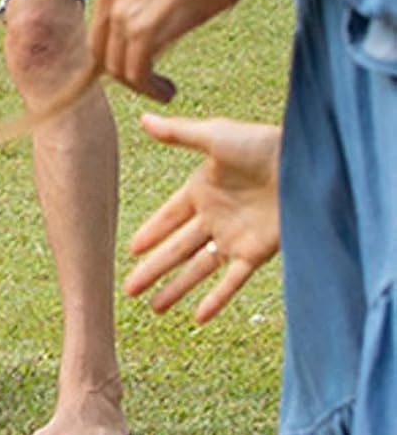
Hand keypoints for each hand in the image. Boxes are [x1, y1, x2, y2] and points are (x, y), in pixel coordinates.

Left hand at [92, 0, 237, 101]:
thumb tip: (154, 26)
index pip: (100, 22)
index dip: (114, 47)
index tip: (134, 60)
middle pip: (100, 47)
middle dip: (121, 70)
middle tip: (145, 81)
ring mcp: (120, 10)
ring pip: (115, 65)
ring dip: (138, 84)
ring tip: (162, 90)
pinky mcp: (140, 30)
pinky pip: (135, 71)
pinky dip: (149, 88)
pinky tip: (167, 91)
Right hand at [124, 112, 280, 323]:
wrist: (307, 162)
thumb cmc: (263, 144)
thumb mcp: (214, 136)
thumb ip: (178, 134)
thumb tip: (142, 118)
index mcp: (201, 190)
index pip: (167, 217)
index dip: (149, 233)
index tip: (130, 251)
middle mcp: (215, 217)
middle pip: (176, 249)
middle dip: (152, 270)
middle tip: (128, 290)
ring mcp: (235, 237)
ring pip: (198, 268)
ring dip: (176, 288)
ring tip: (154, 307)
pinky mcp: (257, 252)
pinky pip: (232, 280)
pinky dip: (216, 298)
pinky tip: (199, 316)